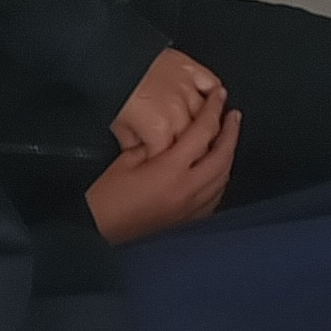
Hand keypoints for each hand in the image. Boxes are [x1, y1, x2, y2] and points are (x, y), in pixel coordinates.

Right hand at [87, 104, 240, 241]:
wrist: (97, 234)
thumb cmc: (105, 198)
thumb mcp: (126, 161)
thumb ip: (155, 145)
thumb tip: (175, 136)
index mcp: (170, 170)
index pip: (202, 133)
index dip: (214, 111)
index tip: (220, 97)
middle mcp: (187, 190)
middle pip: (222, 157)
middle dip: (231, 133)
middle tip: (233, 116)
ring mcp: (190, 209)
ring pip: (223, 178)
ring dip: (228, 156)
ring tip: (227, 140)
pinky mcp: (187, 222)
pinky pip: (214, 197)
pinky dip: (220, 180)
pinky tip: (217, 171)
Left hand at [110, 45, 226, 158]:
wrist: (115, 57)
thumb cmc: (113, 88)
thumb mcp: (118, 126)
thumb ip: (135, 146)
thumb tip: (143, 155)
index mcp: (159, 130)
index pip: (175, 157)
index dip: (171, 164)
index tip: (169, 166)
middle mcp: (178, 112)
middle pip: (198, 140)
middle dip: (194, 149)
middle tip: (190, 152)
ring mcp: (187, 90)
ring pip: (209, 114)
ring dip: (208, 123)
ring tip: (206, 130)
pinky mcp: (191, 69)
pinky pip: (212, 84)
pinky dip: (214, 92)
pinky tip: (215, 99)